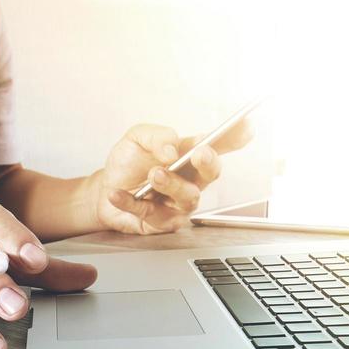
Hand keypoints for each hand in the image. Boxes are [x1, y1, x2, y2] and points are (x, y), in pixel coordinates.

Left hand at [90, 120, 251, 234]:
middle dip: (208, 163)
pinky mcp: (161, 223)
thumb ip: (155, 135)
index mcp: (189, 155)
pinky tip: (117, 194)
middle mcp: (190, 180)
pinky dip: (131, 203)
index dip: (235, 137)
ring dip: (171, 184)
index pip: (218, 145)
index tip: (246, 126)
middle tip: (198, 153)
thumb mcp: (136, 138)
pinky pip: (151, 214)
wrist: (103, 189)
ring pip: (187, 198)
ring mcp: (178, 204)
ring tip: (154, 174)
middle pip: (212, 174)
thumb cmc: (128, 163)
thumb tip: (170, 148)